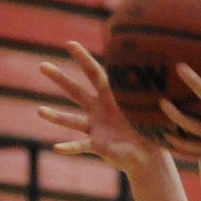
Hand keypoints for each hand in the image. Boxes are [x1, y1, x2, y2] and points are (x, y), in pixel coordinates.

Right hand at [39, 42, 162, 171]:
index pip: (95, 74)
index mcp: (112, 98)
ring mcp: (95, 127)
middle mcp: (99, 110)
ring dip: (56, 117)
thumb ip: (148, 102)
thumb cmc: (151, 132)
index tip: (70, 43)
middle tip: (42, 66)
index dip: (84, 59)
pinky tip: (57, 148)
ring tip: (40, 111)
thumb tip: (160, 81)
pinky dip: (70, 148)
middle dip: (60, 79)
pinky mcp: (96, 145)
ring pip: (72, 120)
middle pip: (76, 92)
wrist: (148, 157)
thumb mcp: (150, 114)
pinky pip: (80, 146)